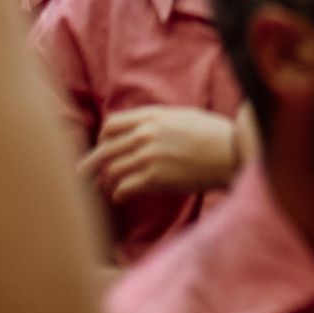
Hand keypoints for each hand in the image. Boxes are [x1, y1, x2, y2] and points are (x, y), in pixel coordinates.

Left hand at [81, 106, 239, 202]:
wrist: (230, 151)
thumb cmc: (213, 133)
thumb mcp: (182, 115)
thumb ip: (157, 121)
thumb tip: (140, 128)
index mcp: (151, 117)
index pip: (110, 126)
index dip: (102, 139)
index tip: (103, 148)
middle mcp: (144, 135)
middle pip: (105, 150)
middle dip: (92, 164)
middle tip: (83, 176)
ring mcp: (147, 157)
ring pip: (111, 171)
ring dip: (108, 181)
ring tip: (110, 187)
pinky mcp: (153, 178)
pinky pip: (122, 188)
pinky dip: (118, 194)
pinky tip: (122, 196)